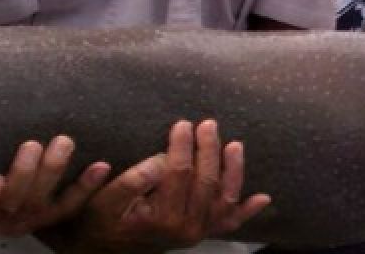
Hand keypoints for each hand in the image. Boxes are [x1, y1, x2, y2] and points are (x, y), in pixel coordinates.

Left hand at [0, 136, 110, 236]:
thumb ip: (39, 154)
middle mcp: (13, 219)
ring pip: (10, 205)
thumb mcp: (15, 166)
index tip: (102, 165)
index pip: (65, 204)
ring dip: (23, 176)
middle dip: (53, 171)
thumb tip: (66, 112)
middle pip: (39, 202)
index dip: (85, 188)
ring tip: (30, 145)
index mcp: (31, 211)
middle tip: (62, 141)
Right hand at [40, 119, 268, 253]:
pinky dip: (247, 211)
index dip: (183, 146)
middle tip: (207, 124)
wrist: (102, 247)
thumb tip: (161, 161)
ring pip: (224, 199)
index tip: (182, 124)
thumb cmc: (102, 218)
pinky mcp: (201, 233)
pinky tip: (263, 199)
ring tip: (234, 144)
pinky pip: (228, 223)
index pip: (180, 173)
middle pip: (206, 182)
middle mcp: (185, 228)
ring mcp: (197, 232)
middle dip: (209, 150)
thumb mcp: (106, 198)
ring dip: (233, 171)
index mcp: (161, 217)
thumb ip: (133, 180)